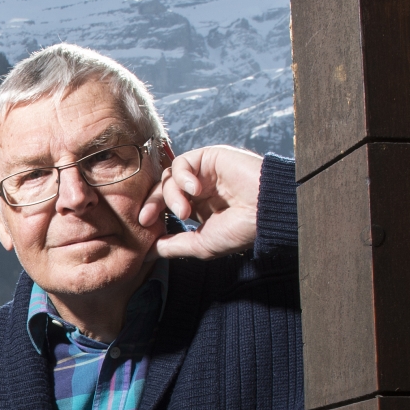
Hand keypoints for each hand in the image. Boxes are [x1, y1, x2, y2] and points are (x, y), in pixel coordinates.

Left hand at [142, 145, 263, 259]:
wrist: (266, 210)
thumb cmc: (241, 230)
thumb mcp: (201, 244)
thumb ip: (173, 246)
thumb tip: (148, 252)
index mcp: (199, 209)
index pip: (165, 207)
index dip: (153, 214)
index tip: (143, 227)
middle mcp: (200, 190)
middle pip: (162, 190)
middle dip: (152, 204)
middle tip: (146, 219)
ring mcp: (204, 173)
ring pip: (169, 177)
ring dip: (170, 196)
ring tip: (185, 212)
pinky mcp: (209, 157)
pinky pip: (182, 162)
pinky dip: (182, 177)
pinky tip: (195, 190)